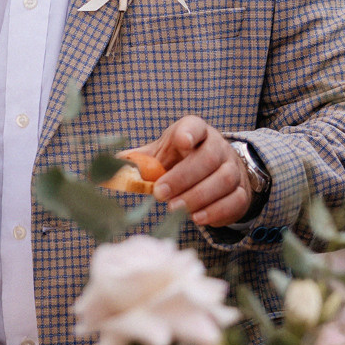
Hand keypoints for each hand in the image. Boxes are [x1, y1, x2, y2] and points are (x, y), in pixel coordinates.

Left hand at [136, 115, 256, 227]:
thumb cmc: (180, 163)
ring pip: (224, 179)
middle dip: (184, 177)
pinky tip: (197, 218)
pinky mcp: (241, 192)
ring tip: (175, 208)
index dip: (189, 132)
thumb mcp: (159, 156)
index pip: (195, 126)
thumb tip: (103, 169)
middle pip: (209, 157)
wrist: (214, 174)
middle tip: (161, 194)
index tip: (180, 141)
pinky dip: (216, 211)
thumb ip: (136, 161)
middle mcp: (218, 147)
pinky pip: (234, 200)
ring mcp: (233, 169)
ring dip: (198, 196)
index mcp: (195, 133)